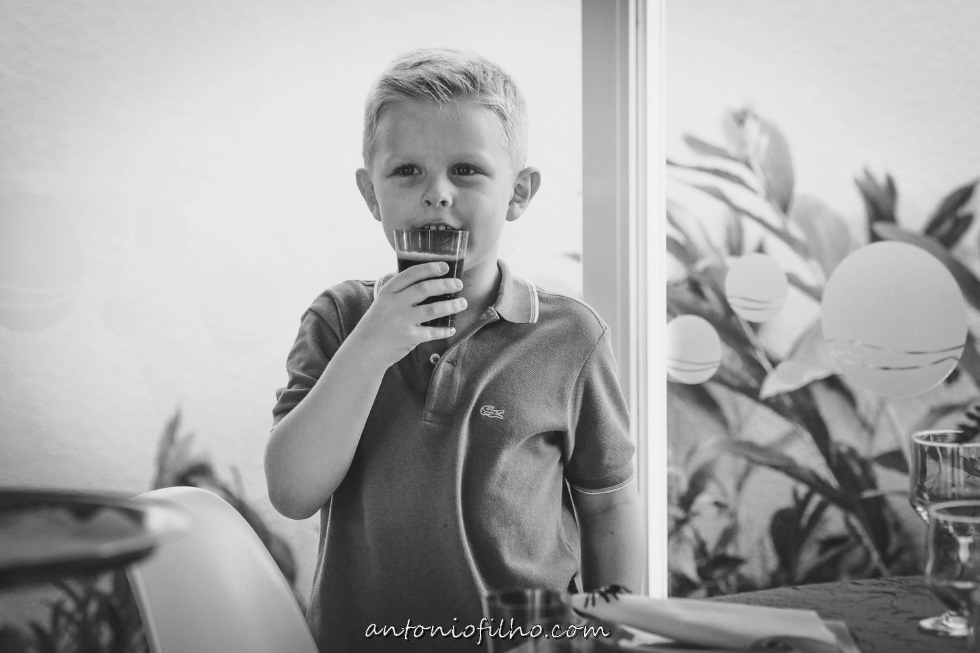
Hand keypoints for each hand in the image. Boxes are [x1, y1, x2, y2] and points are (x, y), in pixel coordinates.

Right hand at [351, 261, 465, 366]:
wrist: (365, 349)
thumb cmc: (377, 323)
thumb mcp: (383, 302)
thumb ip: (400, 292)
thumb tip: (424, 279)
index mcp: (389, 291)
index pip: (411, 274)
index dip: (430, 268)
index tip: (445, 267)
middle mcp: (395, 304)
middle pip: (425, 289)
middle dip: (445, 284)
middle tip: (459, 284)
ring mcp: (402, 320)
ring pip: (432, 310)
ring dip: (451, 306)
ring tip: (462, 303)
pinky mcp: (409, 337)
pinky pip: (432, 332)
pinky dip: (444, 330)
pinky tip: (451, 328)